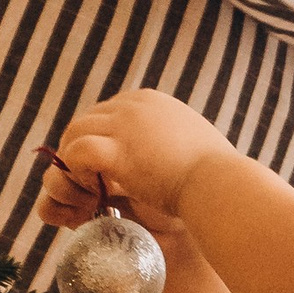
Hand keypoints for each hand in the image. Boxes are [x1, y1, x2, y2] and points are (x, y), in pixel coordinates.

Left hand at [39, 90, 223, 239]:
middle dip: (81, 149)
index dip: (101, 140)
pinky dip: (77, 172)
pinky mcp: (117, 151)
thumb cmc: (214, 172)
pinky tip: (93, 191)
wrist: (218, 184)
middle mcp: (132, 105)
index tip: (106, 167)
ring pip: (74, 133)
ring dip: (75, 162)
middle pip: (85, 120)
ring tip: (91, 189)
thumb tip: (167, 147)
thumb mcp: (189, 139)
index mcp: (148, 100)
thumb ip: (169, 136)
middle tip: (90, 180)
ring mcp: (123, 125)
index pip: (105, 112)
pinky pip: (76, 153)